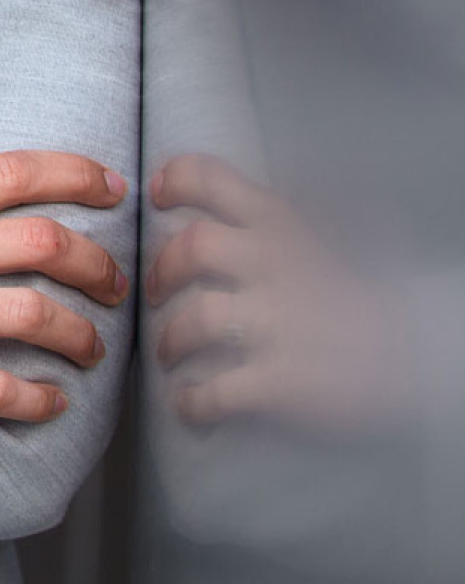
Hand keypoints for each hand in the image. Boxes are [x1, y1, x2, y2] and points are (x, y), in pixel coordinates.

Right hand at [0, 150, 127, 433]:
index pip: (11, 171)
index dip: (77, 175)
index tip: (115, 190)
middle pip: (42, 239)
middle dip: (99, 265)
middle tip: (116, 285)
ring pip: (34, 314)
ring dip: (81, 337)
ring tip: (90, 350)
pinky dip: (40, 401)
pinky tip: (49, 405)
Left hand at [148, 152, 410, 432]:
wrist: (428, 364)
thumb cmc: (369, 301)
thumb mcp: (339, 240)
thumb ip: (303, 210)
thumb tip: (285, 178)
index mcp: (285, 227)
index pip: (213, 180)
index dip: (176, 180)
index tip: (157, 193)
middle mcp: (278, 267)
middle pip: (191, 248)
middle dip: (162, 270)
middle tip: (155, 292)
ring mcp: (281, 325)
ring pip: (195, 319)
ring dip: (171, 340)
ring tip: (171, 355)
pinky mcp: (287, 382)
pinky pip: (220, 390)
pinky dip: (195, 401)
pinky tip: (191, 406)